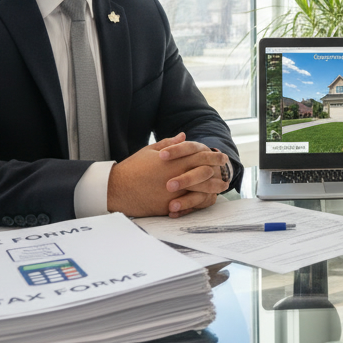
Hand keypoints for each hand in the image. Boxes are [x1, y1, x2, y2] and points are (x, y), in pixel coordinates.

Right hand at [107, 132, 230, 217]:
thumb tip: (184, 135)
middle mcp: (175, 176)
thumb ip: (169, 143)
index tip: (222, 157)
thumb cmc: (132, 168)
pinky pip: (189, 204)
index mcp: (172, 161)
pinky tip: (206, 200)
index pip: (199, 156)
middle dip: (217, 172)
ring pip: (200, 190)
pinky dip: (199, 202)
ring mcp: (173, 192)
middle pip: (204, 173)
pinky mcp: (168, 206)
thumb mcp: (150, 151)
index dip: (213, 156)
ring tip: (221, 187)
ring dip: (213, 188)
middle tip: (226, 172)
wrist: (116, 189)